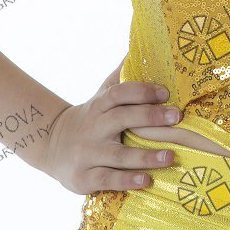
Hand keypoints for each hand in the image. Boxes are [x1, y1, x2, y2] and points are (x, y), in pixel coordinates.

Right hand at [41, 64, 181, 194]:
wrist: (51, 146)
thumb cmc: (89, 118)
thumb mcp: (101, 96)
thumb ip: (121, 77)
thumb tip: (138, 48)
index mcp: (99, 106)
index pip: (119, 94)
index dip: (142, 91)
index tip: (166, 92)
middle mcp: (93, 128)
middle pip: (121, 119)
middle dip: (150, 117)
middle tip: (178, 117)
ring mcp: (88, 154)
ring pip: (118, 155)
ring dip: (145, 156)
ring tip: (171, 156)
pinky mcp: (84, 178)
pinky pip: (107, 180)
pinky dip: (127, 181)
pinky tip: (146, 181)